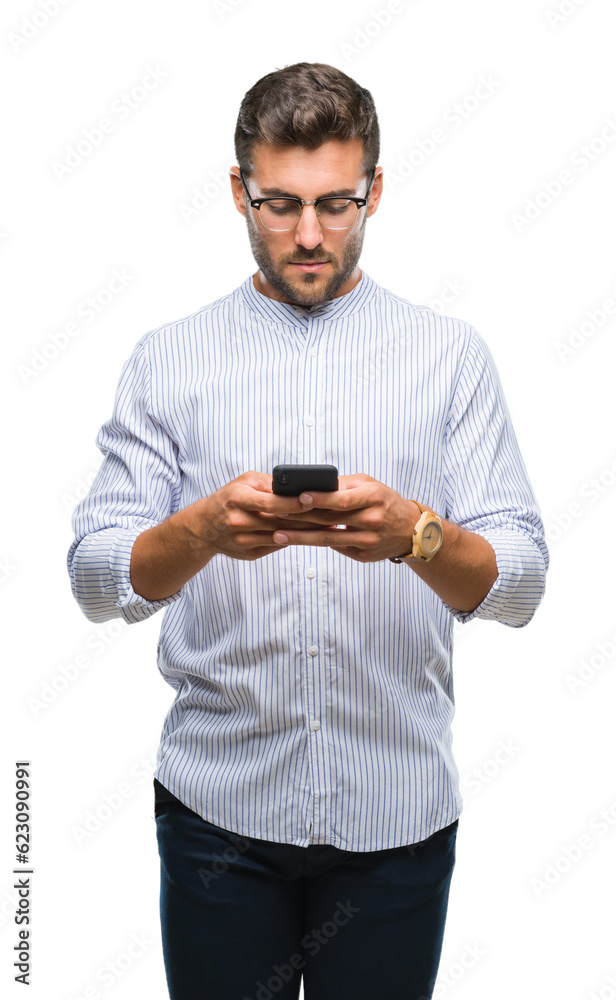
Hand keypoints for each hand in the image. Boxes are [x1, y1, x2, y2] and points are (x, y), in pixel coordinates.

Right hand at [189, 471, 335, 560]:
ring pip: (282, 536)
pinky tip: (312, 535)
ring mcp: (244, 540)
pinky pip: (277, 546)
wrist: (203, 527)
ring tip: (329, 524)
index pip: (272, 502)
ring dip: (307, 531)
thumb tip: (298, 486)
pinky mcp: (249, 554)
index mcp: (238, 499)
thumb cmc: (229, 498)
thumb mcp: (244, 482)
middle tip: (333, 513)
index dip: (294, 503)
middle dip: (308, 518)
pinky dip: (295, 539)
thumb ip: (269, 484)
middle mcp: (240, 521)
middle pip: (281, 522)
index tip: (315, 500)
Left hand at [271, 473, 419, 562]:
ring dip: (300, 537)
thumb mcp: (370, 485)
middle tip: (275, 515)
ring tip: (277, 535)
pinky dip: (315, 543)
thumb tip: (313, 485)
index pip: (342, 500)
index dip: (320, 499)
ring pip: (328, 539)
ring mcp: (367, 541)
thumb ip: (344, 485)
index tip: (298, 497)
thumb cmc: (385, 501)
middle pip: (330, 520)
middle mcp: (371, 520)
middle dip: (301, 518)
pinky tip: (296, 540)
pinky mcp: (362, 555)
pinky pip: (335, 547)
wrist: (410, 530)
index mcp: (373, 498)